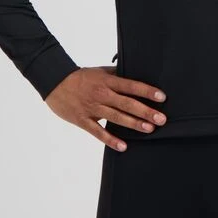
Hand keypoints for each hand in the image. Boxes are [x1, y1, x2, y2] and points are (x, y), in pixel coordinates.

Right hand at [44, 65, 167, 151]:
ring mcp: (93, 109)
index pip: (131, 86)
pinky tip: (123, 146)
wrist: (55, 83)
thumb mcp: (101, 71)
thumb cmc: (81, 77)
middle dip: (145, 111)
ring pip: (116, 118)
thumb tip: (136, 74)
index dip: (147, 91)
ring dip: (133, 124)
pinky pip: (98, 132)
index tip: (161, 97)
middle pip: (127, 103)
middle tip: (161, 119)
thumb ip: (117, 74)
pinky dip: (110, 139)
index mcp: (108, 81)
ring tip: (149, 129)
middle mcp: (102, 95)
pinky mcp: (83, 120)